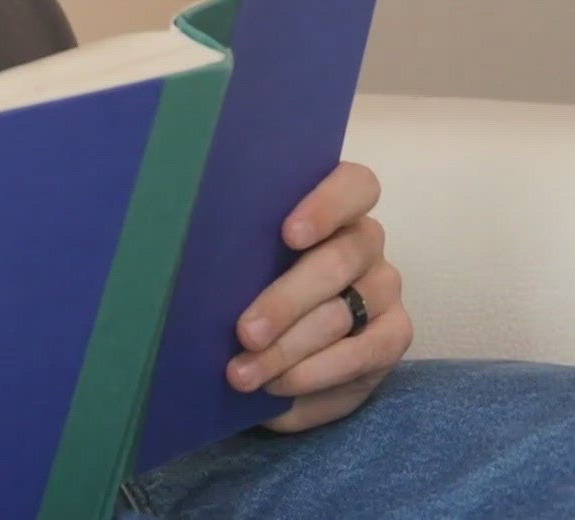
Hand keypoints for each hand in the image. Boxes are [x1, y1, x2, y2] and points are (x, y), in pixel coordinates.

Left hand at [228, 161, 413, 431]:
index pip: (354, 185)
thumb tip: (181, 253)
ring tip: (242, 374)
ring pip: (341, 314)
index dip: (326, 205)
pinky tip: (277, 388)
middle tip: (244, 333)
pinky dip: (315, 376)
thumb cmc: (241, 281)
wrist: (267, 343)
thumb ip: (231, 246)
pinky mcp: (393, 335)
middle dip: (285, 302)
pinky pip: (363, 355)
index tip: (288, 234)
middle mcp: (364, 241)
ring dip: (287, 350)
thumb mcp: (235, 258)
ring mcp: (382, 287)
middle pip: (338, 261)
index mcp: (330, 205)